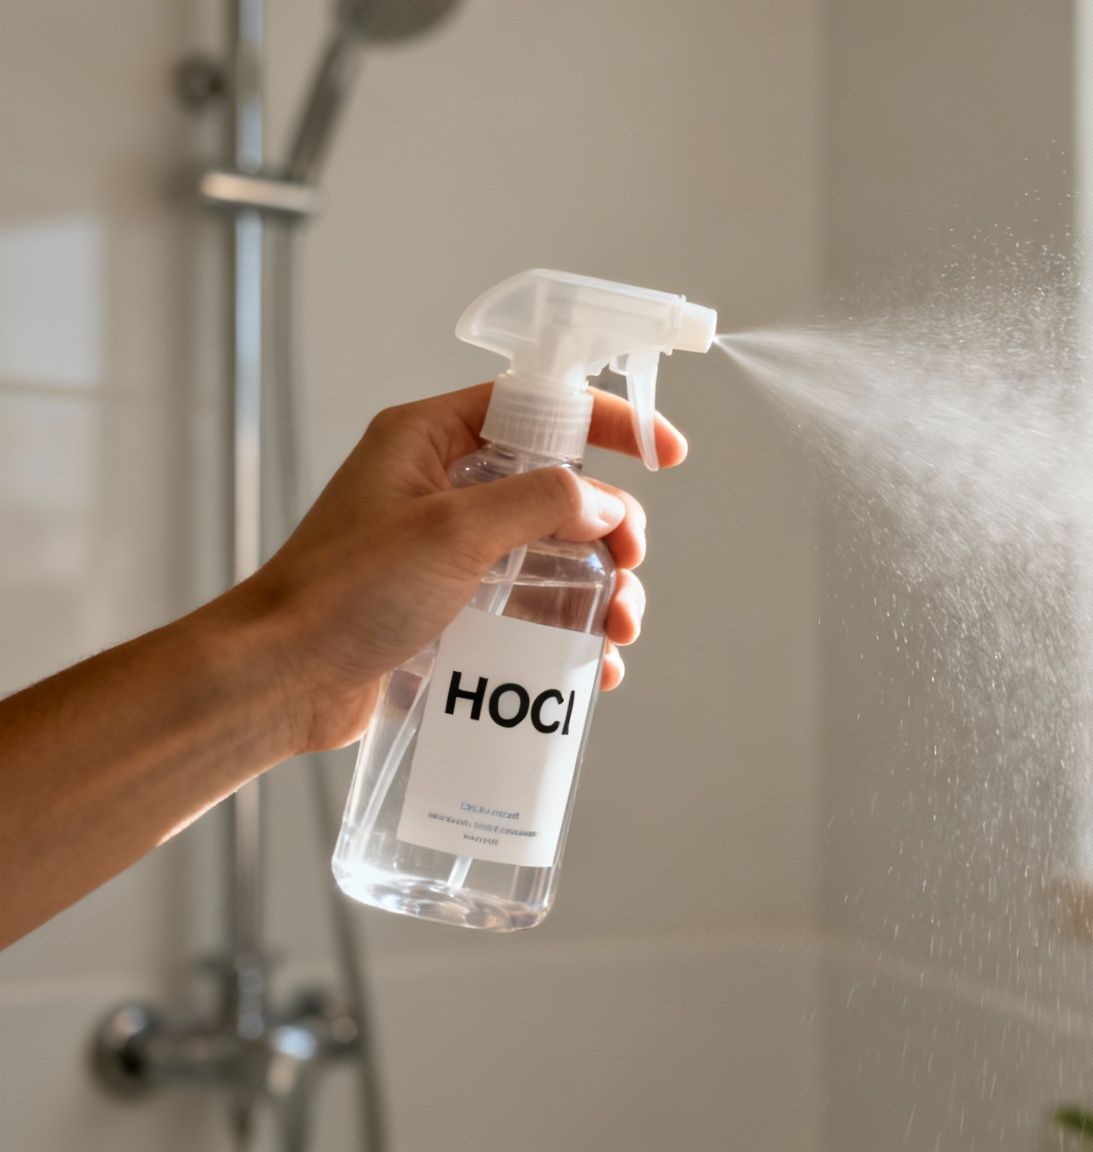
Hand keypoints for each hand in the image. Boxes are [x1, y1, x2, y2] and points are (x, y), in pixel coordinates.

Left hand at [224, 382, 685, 754]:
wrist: (278, 681)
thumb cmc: (343, 593)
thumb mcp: (452, 531)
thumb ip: (541, 503)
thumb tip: (606, 507)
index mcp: (428, 442)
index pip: (535, 404)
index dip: (606, 420)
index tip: (665, 452)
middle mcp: (439, 488)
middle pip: (556, 487)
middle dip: (609, 528)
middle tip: (630, 565)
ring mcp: (444, 552)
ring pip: (550, 554)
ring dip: (598, 587)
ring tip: (619, 629)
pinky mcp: (447, 610)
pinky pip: (526, 609)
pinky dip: (566, 632)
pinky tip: (591, 666)